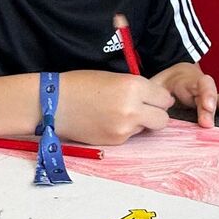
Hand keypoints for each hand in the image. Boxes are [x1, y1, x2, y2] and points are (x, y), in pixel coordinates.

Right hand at [55, 70, 171, 145]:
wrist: (53, 104)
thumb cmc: (81, 84)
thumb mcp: (114, 77)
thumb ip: (138, 88)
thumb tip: (158, 99)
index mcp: (134, 86)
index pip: (165, 98)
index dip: (158, 98)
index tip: (151, 98)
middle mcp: (133, 108)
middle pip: (163, 119)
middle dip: (156, 115)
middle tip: (143, 109)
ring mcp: (125, 128)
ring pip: (147, 129)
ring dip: (139, 123)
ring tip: (117, 113)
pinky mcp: (116, 141)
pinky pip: (130, 136)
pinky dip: (124, 130)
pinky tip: (107, 121)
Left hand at [155, 61, 218, 128]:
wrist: (171, 79)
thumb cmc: (162, 85)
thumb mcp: (153, 87)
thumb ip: (151, 97)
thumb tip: (146, 113)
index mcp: (187, 80)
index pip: (200, 83)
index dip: (206, 94)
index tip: (207, 107)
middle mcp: (201, 87)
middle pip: (212, 93)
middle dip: (212, 107)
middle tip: (208, 123)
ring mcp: (208, 97)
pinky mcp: (210, 108)